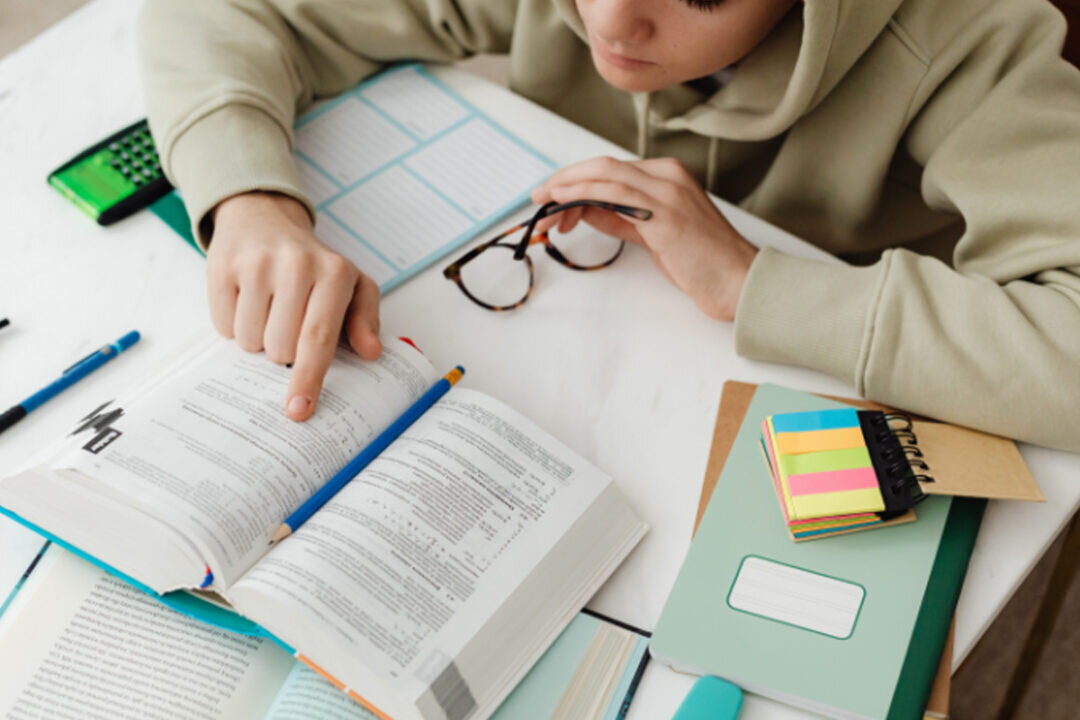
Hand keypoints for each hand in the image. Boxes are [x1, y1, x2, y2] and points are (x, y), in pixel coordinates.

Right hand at [207, 192, 381, 420]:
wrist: (264, 218)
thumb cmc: (314, 264)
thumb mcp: (352, 284)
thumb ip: (366, 319)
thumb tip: (371, 352)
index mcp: (334, 273)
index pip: (319, 337)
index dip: (309, 377)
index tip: (299, 409)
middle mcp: (296, 265)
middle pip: (280, 348)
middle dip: (283, 351)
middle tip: (289, 324)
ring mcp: (256, 264)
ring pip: (250, 341)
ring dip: (258, 338)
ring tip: (269, 308)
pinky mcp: (222, 267)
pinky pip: (223, 326)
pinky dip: (234, 323)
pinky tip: (247, 300)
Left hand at [531, 157, 757, 320]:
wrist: (738, 281)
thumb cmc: (701, 262)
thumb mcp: (653, 234)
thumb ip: (621, 217)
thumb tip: (585, 210)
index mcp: (668, 176)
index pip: (610, 170)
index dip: (575, 180)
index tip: (552, 197)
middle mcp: (668, 175)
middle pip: (602, 166)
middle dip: (564, 179)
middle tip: (537, 197)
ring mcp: (668, 191)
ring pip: (605, 174)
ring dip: (567, 188)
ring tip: (544, 205)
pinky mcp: (665, 213)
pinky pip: (615, 194)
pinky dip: (584, 194)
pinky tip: (564, 203)